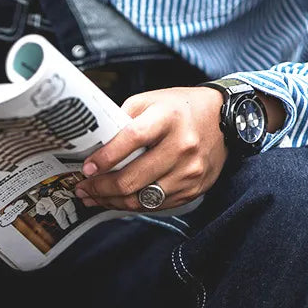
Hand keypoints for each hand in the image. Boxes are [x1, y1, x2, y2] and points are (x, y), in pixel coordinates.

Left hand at [76, 86, 227, 210]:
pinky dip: (131, 205)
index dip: (106, 157)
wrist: (224, 121)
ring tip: (94, 197)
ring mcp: (188, 172)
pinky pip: (154, 206)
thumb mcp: (152, 101)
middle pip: (132, 179)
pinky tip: (116, 200)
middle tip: (83, 188)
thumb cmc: (181, 110)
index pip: (132, 139)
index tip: (87, 167)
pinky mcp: (191, 190)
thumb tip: (95, 144)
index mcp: (169, 118)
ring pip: (140, 199)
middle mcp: (182, 146)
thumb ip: (123, 118)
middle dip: (100, 187)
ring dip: (111, 201)